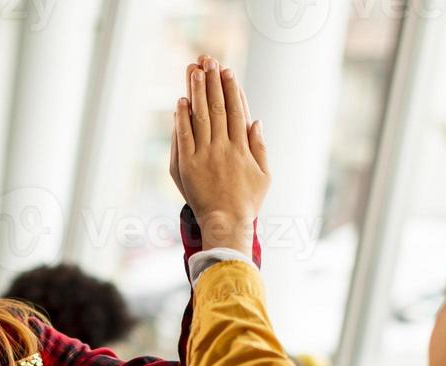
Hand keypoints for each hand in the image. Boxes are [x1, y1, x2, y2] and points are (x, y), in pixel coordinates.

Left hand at [172, 55, 268, 256]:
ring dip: (196, 92)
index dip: (231, 89)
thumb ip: (260, 148)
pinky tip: (180, 101)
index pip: (236, 111)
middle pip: (217, 108)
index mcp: (243, 148)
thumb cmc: (247, 202)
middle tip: (208, 61)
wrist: (226, 224)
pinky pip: (184, 137)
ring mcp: (205, 156)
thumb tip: (255, 122)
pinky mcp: (188, 165)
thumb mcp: (264, 176)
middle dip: (212, 82)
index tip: (227, 72)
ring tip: (194, 71)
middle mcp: (224, 148)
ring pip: (200, 117)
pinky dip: (181, 119)